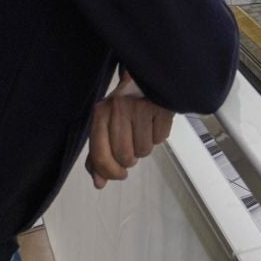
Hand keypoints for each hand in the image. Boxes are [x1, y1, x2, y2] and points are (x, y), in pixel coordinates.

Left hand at [85, 73, 174, 188]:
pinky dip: (158, 135)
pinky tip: (154, 123)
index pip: (100, 155)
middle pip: (124, 156)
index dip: (109, 171)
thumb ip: (99, 154)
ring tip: (143, 130)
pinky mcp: (160, 108)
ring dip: (145, 147)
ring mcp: (140, 107)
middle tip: (132, 146)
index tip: (119, 174)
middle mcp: (118, 109)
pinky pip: (160, 139)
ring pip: (143, 150)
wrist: (148, 77)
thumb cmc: (126, 105)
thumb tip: (99, 183)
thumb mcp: (106, 124)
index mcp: (100, 114)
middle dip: (130, 159)